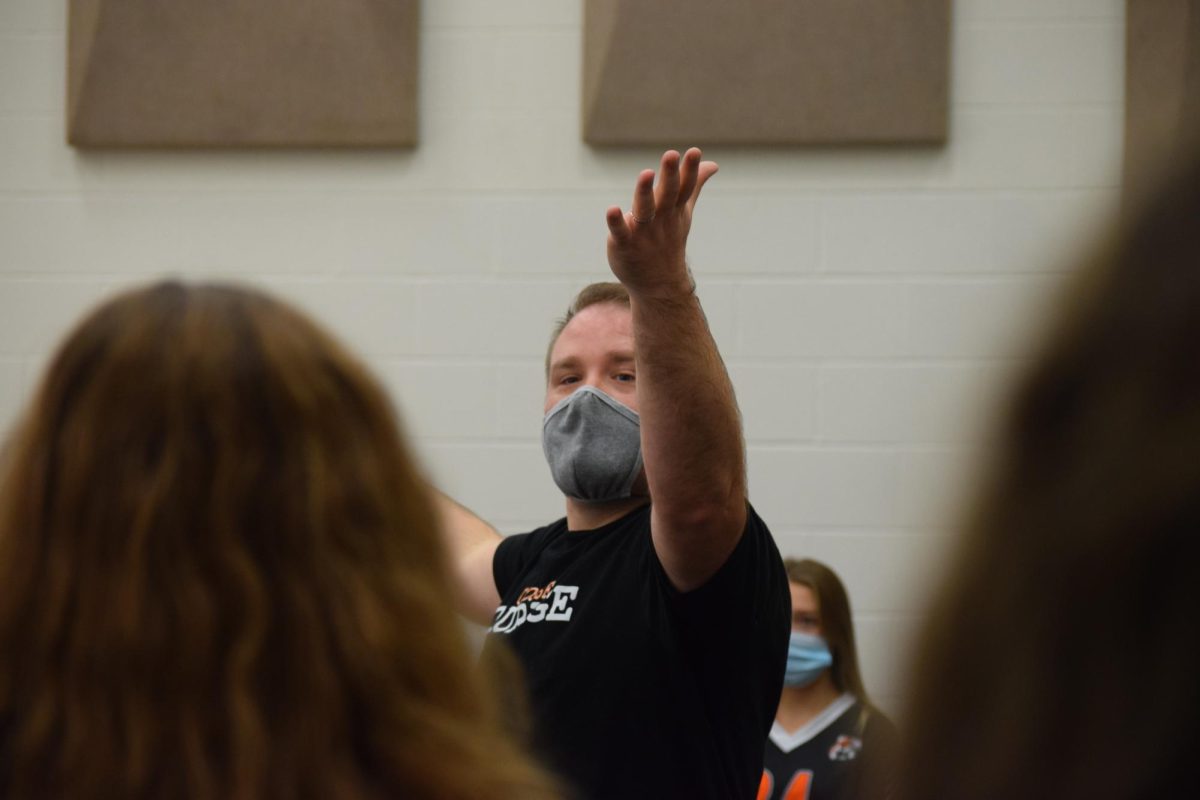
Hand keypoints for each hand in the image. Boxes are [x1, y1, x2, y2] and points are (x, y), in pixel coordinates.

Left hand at [605, 148, 717, 299]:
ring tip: (646, 173)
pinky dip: (616, 222)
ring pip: (645, 209)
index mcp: (674, 210)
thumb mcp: (683, 212)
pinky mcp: (624, 243)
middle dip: (670, 175)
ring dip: (645, 192)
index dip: (690, 170)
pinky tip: (611, 209)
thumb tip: (713, 165)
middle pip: (667, 195)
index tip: (694, 151)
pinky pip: (620, 231)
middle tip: (671, 154)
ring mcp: (643, 232)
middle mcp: (661, 219)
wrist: (659, 285)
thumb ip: (693, 185)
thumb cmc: (668, 240)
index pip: (684, 188)